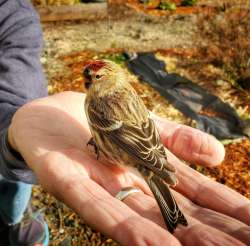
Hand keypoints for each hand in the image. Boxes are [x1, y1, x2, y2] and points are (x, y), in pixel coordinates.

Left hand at [8, 92, 248, 244]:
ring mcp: (97, 185)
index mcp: (146, 170)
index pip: (192, 193)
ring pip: (138, 216)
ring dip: (171, 236)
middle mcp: (127, 185)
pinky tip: (152, 243)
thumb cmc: (99, 118)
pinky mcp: (66, 180)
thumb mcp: (144, 122)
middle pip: (171, 212)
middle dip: (208, 231)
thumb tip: (220, 155)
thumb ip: (177, 139)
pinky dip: (124, 225)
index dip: (223, 208)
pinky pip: (96, 205)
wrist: (50, 112)